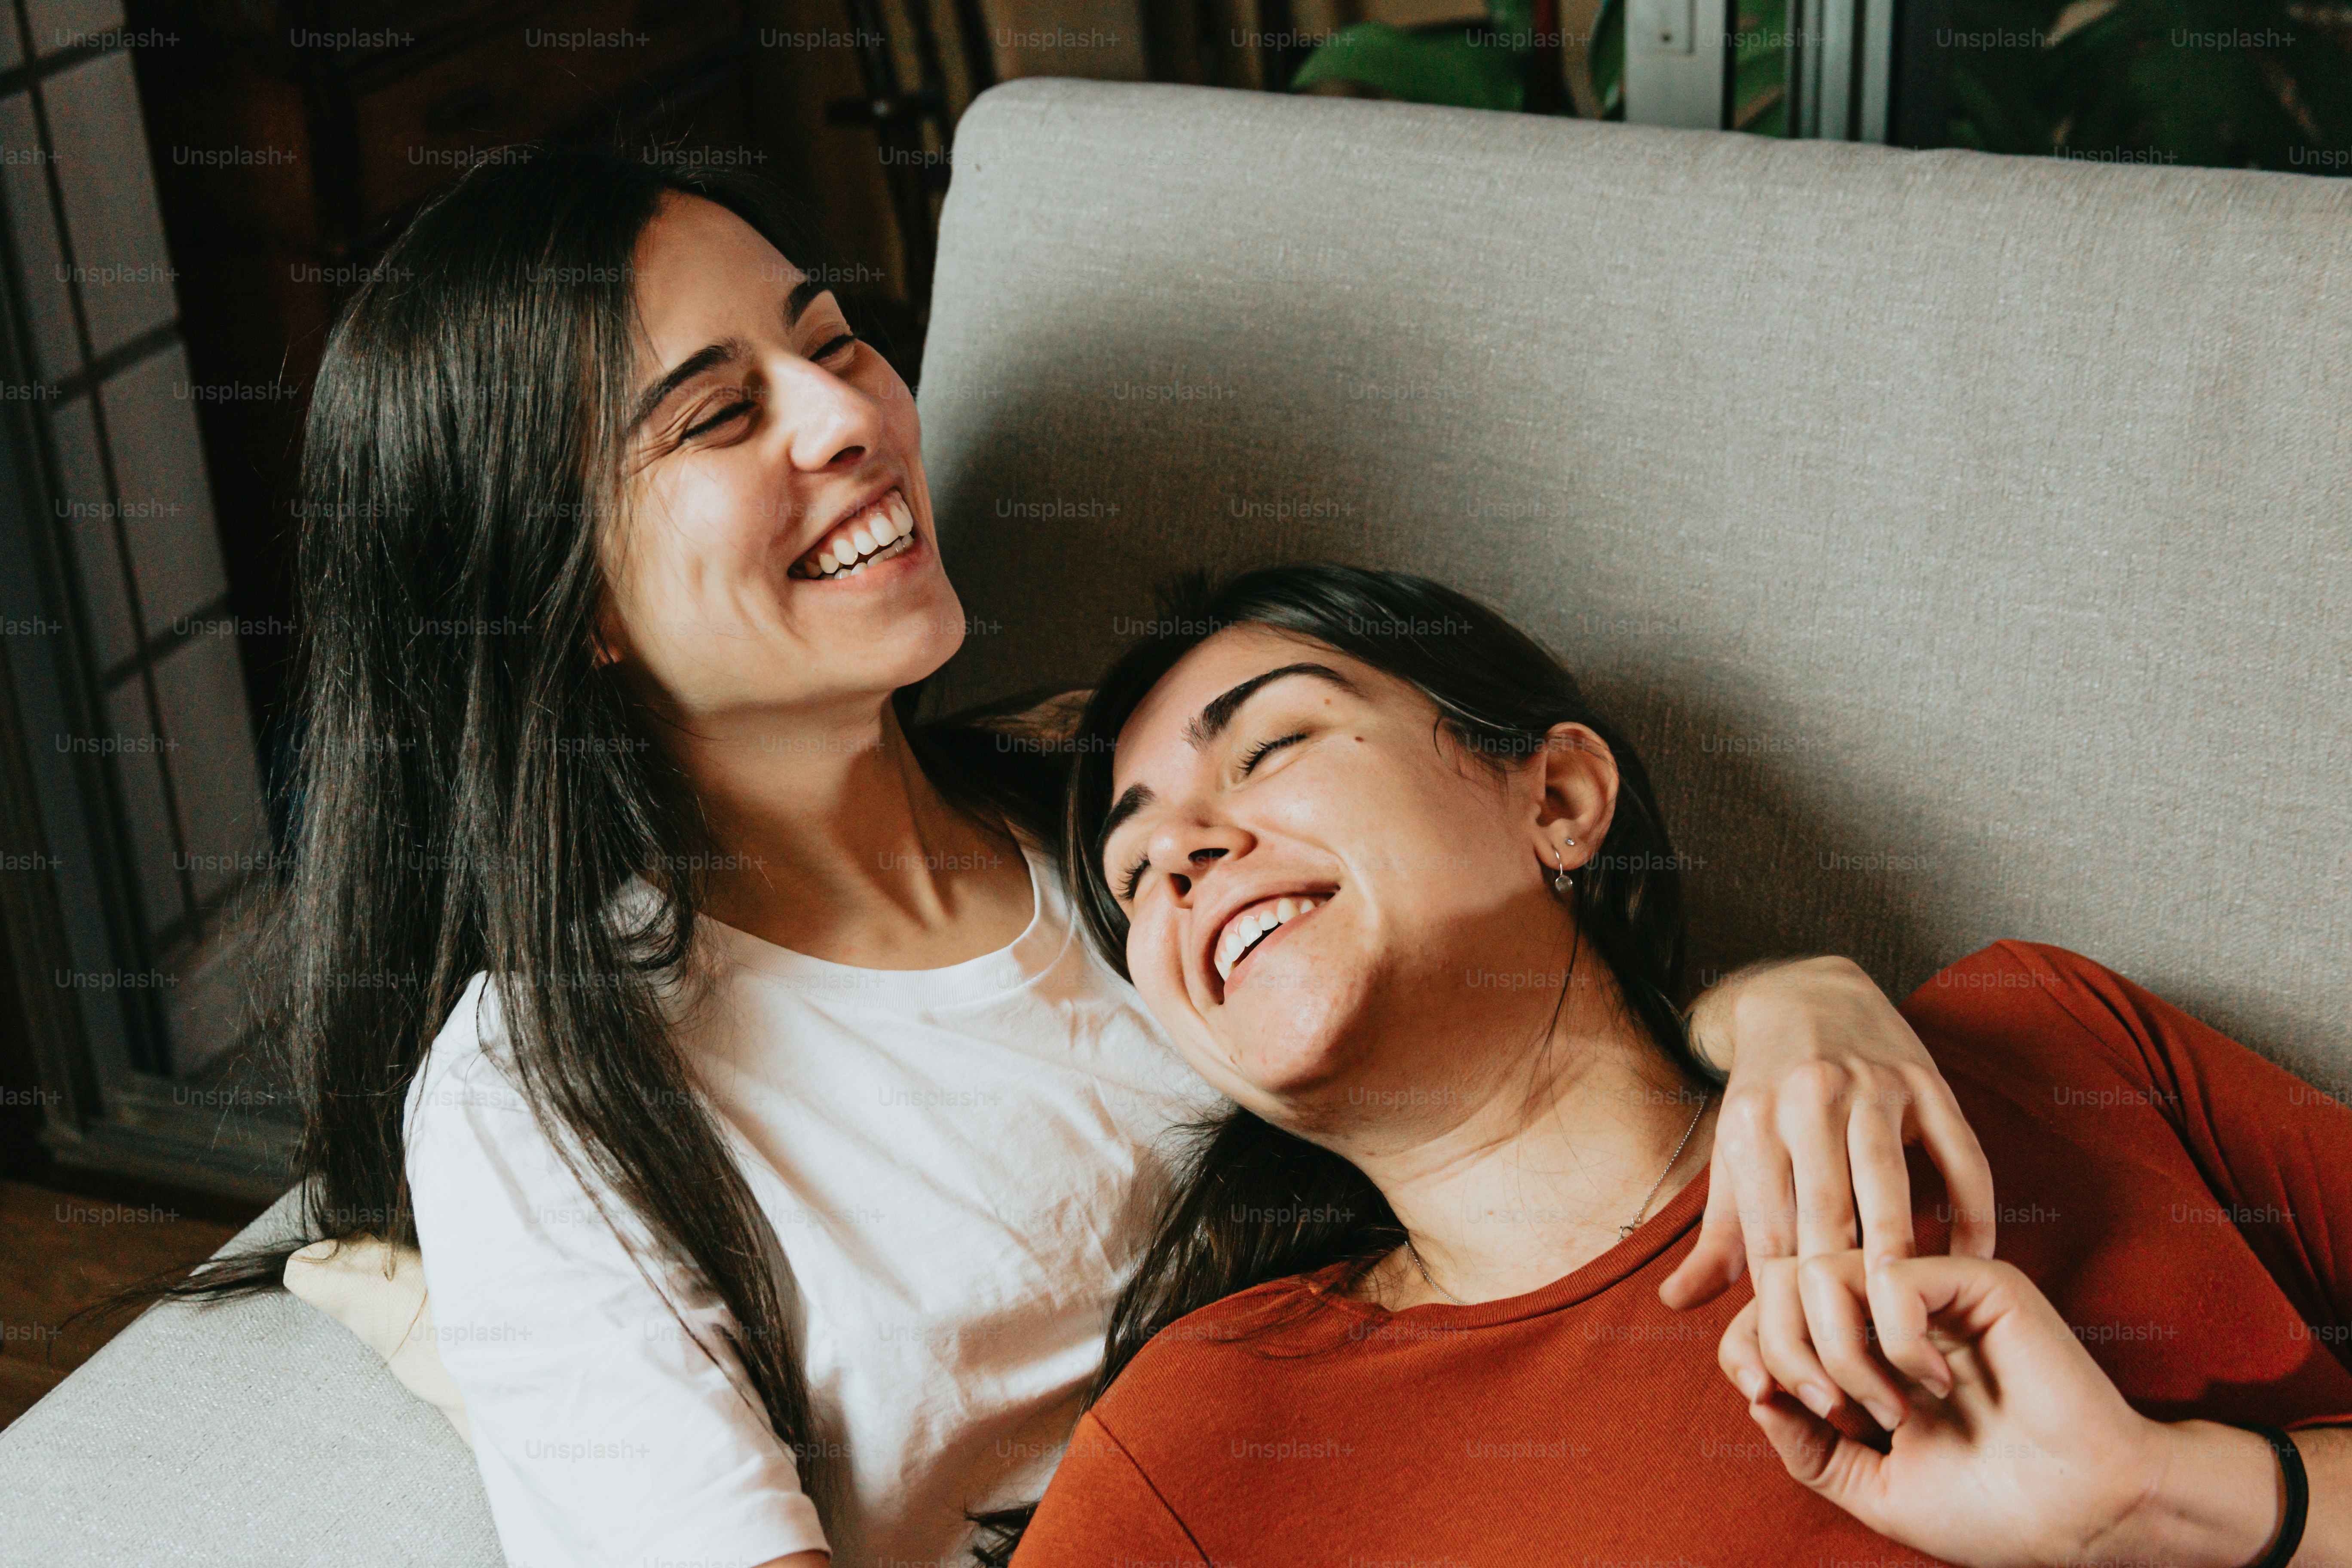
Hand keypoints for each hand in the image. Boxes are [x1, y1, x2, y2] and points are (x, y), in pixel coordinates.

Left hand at [1661, 957, 1996, 1330]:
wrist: (1807, 992)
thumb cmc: (1765, 1092)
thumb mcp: (1733, 1152)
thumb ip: (1715, 1234)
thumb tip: (1675, 1303)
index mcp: (1753, 1123)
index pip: (1769, 1231)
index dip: (1786, 1303)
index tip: (1802, 1361)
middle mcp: (1809, 1100)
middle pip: (1827, 1213)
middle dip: (1841, 1291)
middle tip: (1859, 1361)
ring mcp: (1874, 1086)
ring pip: (1890, 1184)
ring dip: (1901, 1254)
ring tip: (1911, 1319)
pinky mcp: (1928, 1080)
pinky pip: (1961, 1156)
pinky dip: (1973, 1212)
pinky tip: (1973, 1261)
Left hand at [1732, 1251, 2287, 1567]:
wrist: (2081, 1518)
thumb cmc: (1989, 1508)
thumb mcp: (1870, 1488)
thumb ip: (1807, 1447)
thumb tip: (1755, 1393)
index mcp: (1862, 1346)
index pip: (1766, 1306)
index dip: (1744, 1344)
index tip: (1762, 1394)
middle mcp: (1889, 1307)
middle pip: (1781, 1274)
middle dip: (1781, 1344)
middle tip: (1833, 1409)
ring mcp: (1933, 1289)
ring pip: (1823, 1269)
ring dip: (1838, 1350)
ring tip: (1891, 1409)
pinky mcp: (1976, 1280)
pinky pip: (1891, 1277)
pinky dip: (1896, 1340)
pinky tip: (1938, 1384)